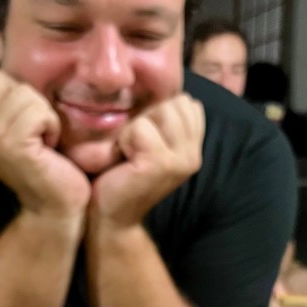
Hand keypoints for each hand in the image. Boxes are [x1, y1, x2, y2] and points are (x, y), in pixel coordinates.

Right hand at [0, 70, 90, 215]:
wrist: (55, 208)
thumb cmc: (47, 168)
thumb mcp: (18, 132)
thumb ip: (6, 107)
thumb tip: (8, 74)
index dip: (17, 94)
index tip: (28, 125)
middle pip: (4, 79)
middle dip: (30, 100)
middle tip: (38, 132)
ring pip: (23, 93)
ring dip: (44, 114)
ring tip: (44, 140)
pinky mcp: (12, 145)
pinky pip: (37, 111)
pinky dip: (51, 124)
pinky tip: (50, 145)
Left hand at [91, 93, 204, 225]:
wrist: (111, 216)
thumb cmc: (123, 176)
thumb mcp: (151, 143)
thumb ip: (166, 122)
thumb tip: (170, 90)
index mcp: (195, 149)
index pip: (187, 103)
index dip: (159, 112)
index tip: (144, 141)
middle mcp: (194, 155)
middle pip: (174, 103)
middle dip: (147, 118)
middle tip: (134, 149)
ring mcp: (181, 160)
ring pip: (159, 111)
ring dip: (135, 128)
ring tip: (130, 153)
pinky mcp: (161, 163)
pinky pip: (140, 128)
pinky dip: (125, 140)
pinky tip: (124, 160)